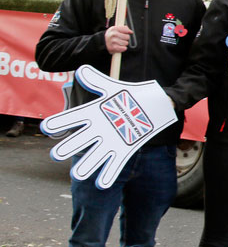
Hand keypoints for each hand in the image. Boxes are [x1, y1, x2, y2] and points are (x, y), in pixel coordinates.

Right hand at [40, 65, 176, 188]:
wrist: (153, 105)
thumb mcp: (114, 87)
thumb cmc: (130, 95)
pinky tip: (102, 184)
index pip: (73, 118)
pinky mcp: (125, 149)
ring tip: (77, 175)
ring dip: (87, 165)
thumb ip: (97, 81)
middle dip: (69, 148)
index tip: (46, 127)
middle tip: (56, 154)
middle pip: (80, 140)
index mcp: (94, 113)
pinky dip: (109, 174)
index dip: (60, 123)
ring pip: (95, 155)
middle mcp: (99, 129)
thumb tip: (81, 69)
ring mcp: (111, 141)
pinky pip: (115, 164)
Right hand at [104, 26, 132, 53]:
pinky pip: (124, 48)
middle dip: (125, 38)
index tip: (128, 33)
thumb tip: (131, 32)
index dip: (128, 32)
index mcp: (114, 29)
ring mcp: (113, 41)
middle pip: (127, 37)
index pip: (126, 30)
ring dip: (124, 44)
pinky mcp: (113, 48)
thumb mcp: (115, 29)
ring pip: (126, 43)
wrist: (103, 42)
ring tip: (119, 43)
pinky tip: (119, 46)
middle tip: (121, 39)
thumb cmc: (111, 36)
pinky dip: (123, 48)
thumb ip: (124, 28)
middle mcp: (113, 35)